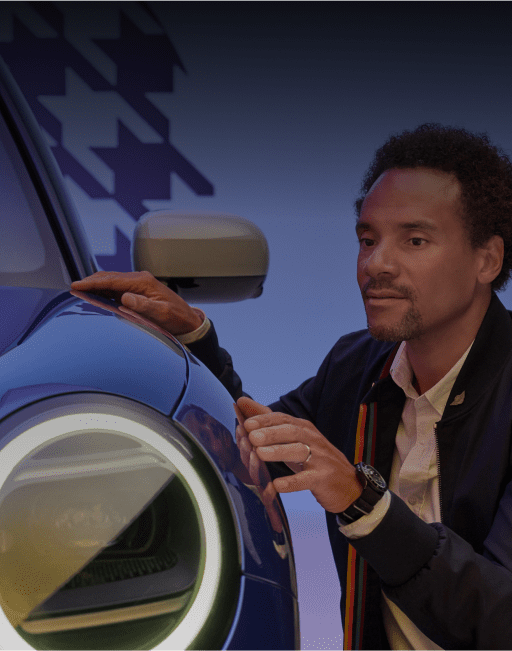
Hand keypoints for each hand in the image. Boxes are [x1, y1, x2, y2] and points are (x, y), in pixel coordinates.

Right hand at [70, 271, 202, 334]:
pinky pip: (116, 288)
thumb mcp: (163, 313)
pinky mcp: (137, 292)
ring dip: (95, 285)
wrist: (187, 320)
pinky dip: (103, 290)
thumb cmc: (177, 317)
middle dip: (90, 282)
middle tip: (73, 288)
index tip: (77, 285)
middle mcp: (139, 280)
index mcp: (143, 282)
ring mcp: (137, 285)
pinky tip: (94, 295)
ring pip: (111, 282)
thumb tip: (125, 298)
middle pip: (109, 277)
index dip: (93, 283)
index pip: (113, 280)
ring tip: (79, 290)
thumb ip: (145, 305)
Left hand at [236, 396, 362, 512]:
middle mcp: (313, 440)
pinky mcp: (324, 478)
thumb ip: (268, 421)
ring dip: (278, 452)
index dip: (265, 420)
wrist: (349, 485)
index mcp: (304, 429)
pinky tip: (277, 485)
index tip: (246, 422)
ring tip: (259, 454)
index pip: (283, 419)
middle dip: (270, 433)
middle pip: (291, 432)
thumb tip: (242, 401)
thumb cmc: (315, 459)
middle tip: (251, 435)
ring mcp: (320, 459)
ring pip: (299, 452)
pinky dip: (292, 482)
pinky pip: (307, 479)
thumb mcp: (294, 439)